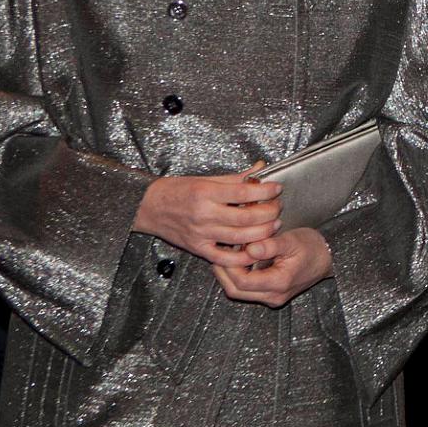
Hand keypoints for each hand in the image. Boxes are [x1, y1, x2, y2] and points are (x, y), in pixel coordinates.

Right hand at [133, 172, 282, 262]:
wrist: (149, 207)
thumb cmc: (177, 190)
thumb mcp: (205, 179)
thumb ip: (235, 178)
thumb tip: (259, 169)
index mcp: (206, 192)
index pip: (244, 192)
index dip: (265, 191)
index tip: (276, 188)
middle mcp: (204, 214)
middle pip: (247, 217)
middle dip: (269, 213)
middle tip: (278, 207)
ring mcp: (201, 233)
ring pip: (240, 237)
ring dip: (263, 232)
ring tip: (274, 225)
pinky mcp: (198, 248)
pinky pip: (225, 257)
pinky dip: (242, 256)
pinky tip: (255, 249)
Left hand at [214, 225, 331, 306]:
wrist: (329, 259)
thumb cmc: (312, 247)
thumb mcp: (292, 240)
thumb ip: (270, 245)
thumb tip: (248, 248)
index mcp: (279, 283)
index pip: (243, 281)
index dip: (229, 266)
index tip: (225, 249)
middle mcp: (274, 296)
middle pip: (236, 291)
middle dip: (223, 273)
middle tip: (218, 253)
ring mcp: (272, 298)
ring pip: (239, 293)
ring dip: (228, 276)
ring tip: (226, 256)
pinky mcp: (271, 295)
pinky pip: (247, 291)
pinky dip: (238, 278)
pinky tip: (238, 262)